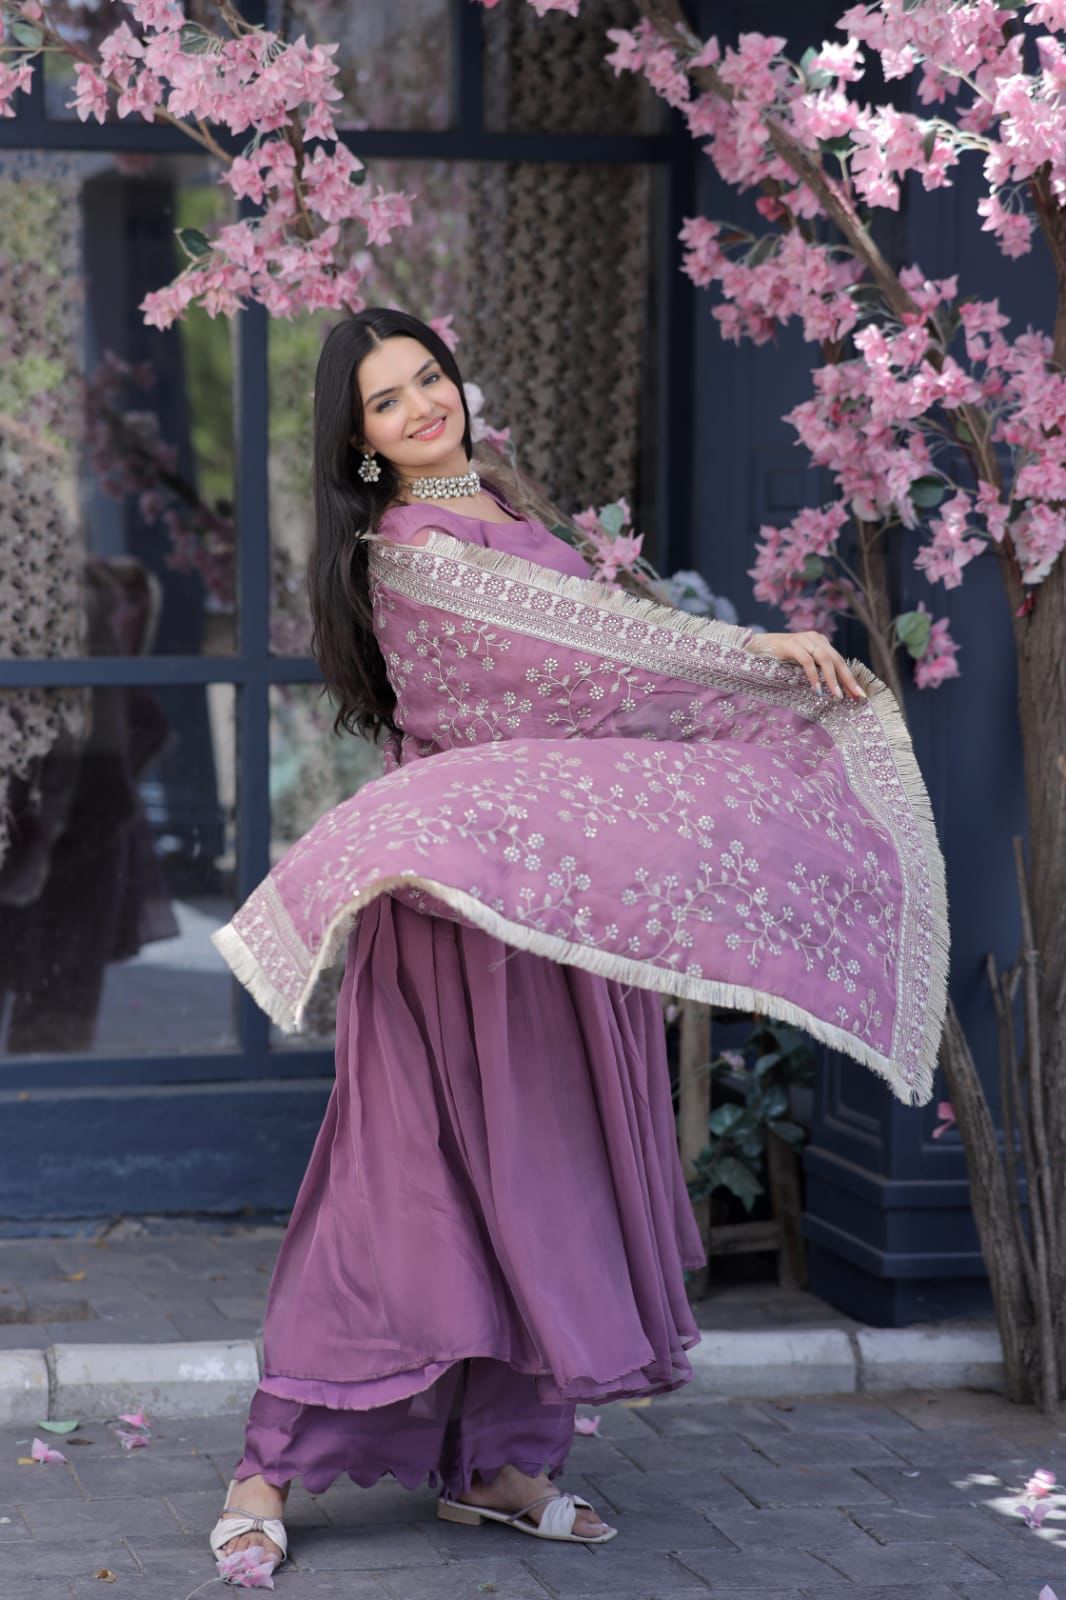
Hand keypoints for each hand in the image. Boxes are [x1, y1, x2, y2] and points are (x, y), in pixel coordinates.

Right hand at [745, 630, 866, 699]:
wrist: (753, 647)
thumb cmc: (777, 659)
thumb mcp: (800, 663)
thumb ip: (815, 669)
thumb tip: (834, 689)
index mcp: (820, 642)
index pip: (839, 661)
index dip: (849, 678)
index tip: (859, 695)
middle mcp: (814, 638)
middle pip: (836, 660)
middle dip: (847, 679)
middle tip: (856, 696)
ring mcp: (802, 640)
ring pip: (824, 660)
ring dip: (832, 679)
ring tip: (837, 696)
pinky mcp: (790, 645)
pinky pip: (806, 661)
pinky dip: (813, 676)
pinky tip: (817, 689)